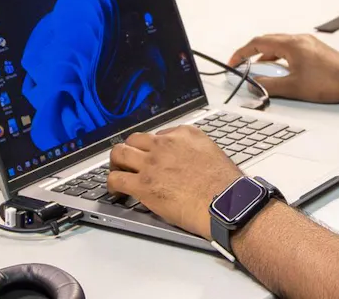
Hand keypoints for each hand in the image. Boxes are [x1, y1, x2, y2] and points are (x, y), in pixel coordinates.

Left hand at [107, 126, 242, 238]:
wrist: (226, 203)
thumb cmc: (226, 186)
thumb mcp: (212, 154)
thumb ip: (194, 152)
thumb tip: (187, 161)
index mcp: (184, 134)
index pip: (158, 134)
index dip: (152, 149)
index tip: (152, 158)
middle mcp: (165, 144)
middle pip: (134, 140)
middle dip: (129, 151)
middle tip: (128, 163)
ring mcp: (152, 164)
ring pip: (119, 153)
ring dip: (116, 164)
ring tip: (117, 173)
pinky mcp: (143, 185)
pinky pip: (116, 179)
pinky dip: (112, 185)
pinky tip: (116, 192)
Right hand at [228, 34, 338, 103]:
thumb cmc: (331, 81)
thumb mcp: (293, 87)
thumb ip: (269, 86)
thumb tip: (254, 85)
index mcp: (291, 44)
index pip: (258, 43)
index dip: (242, 53)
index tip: (234, 63)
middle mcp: (299, 40)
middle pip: (267, 41)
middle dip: (252, 55)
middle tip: (243, 68)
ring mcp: (308, 44)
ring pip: (279, 46)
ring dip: (267, 58)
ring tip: (262, 74)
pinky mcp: (315, 50)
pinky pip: (290, 50)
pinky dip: (280, 59)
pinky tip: (282, 73)